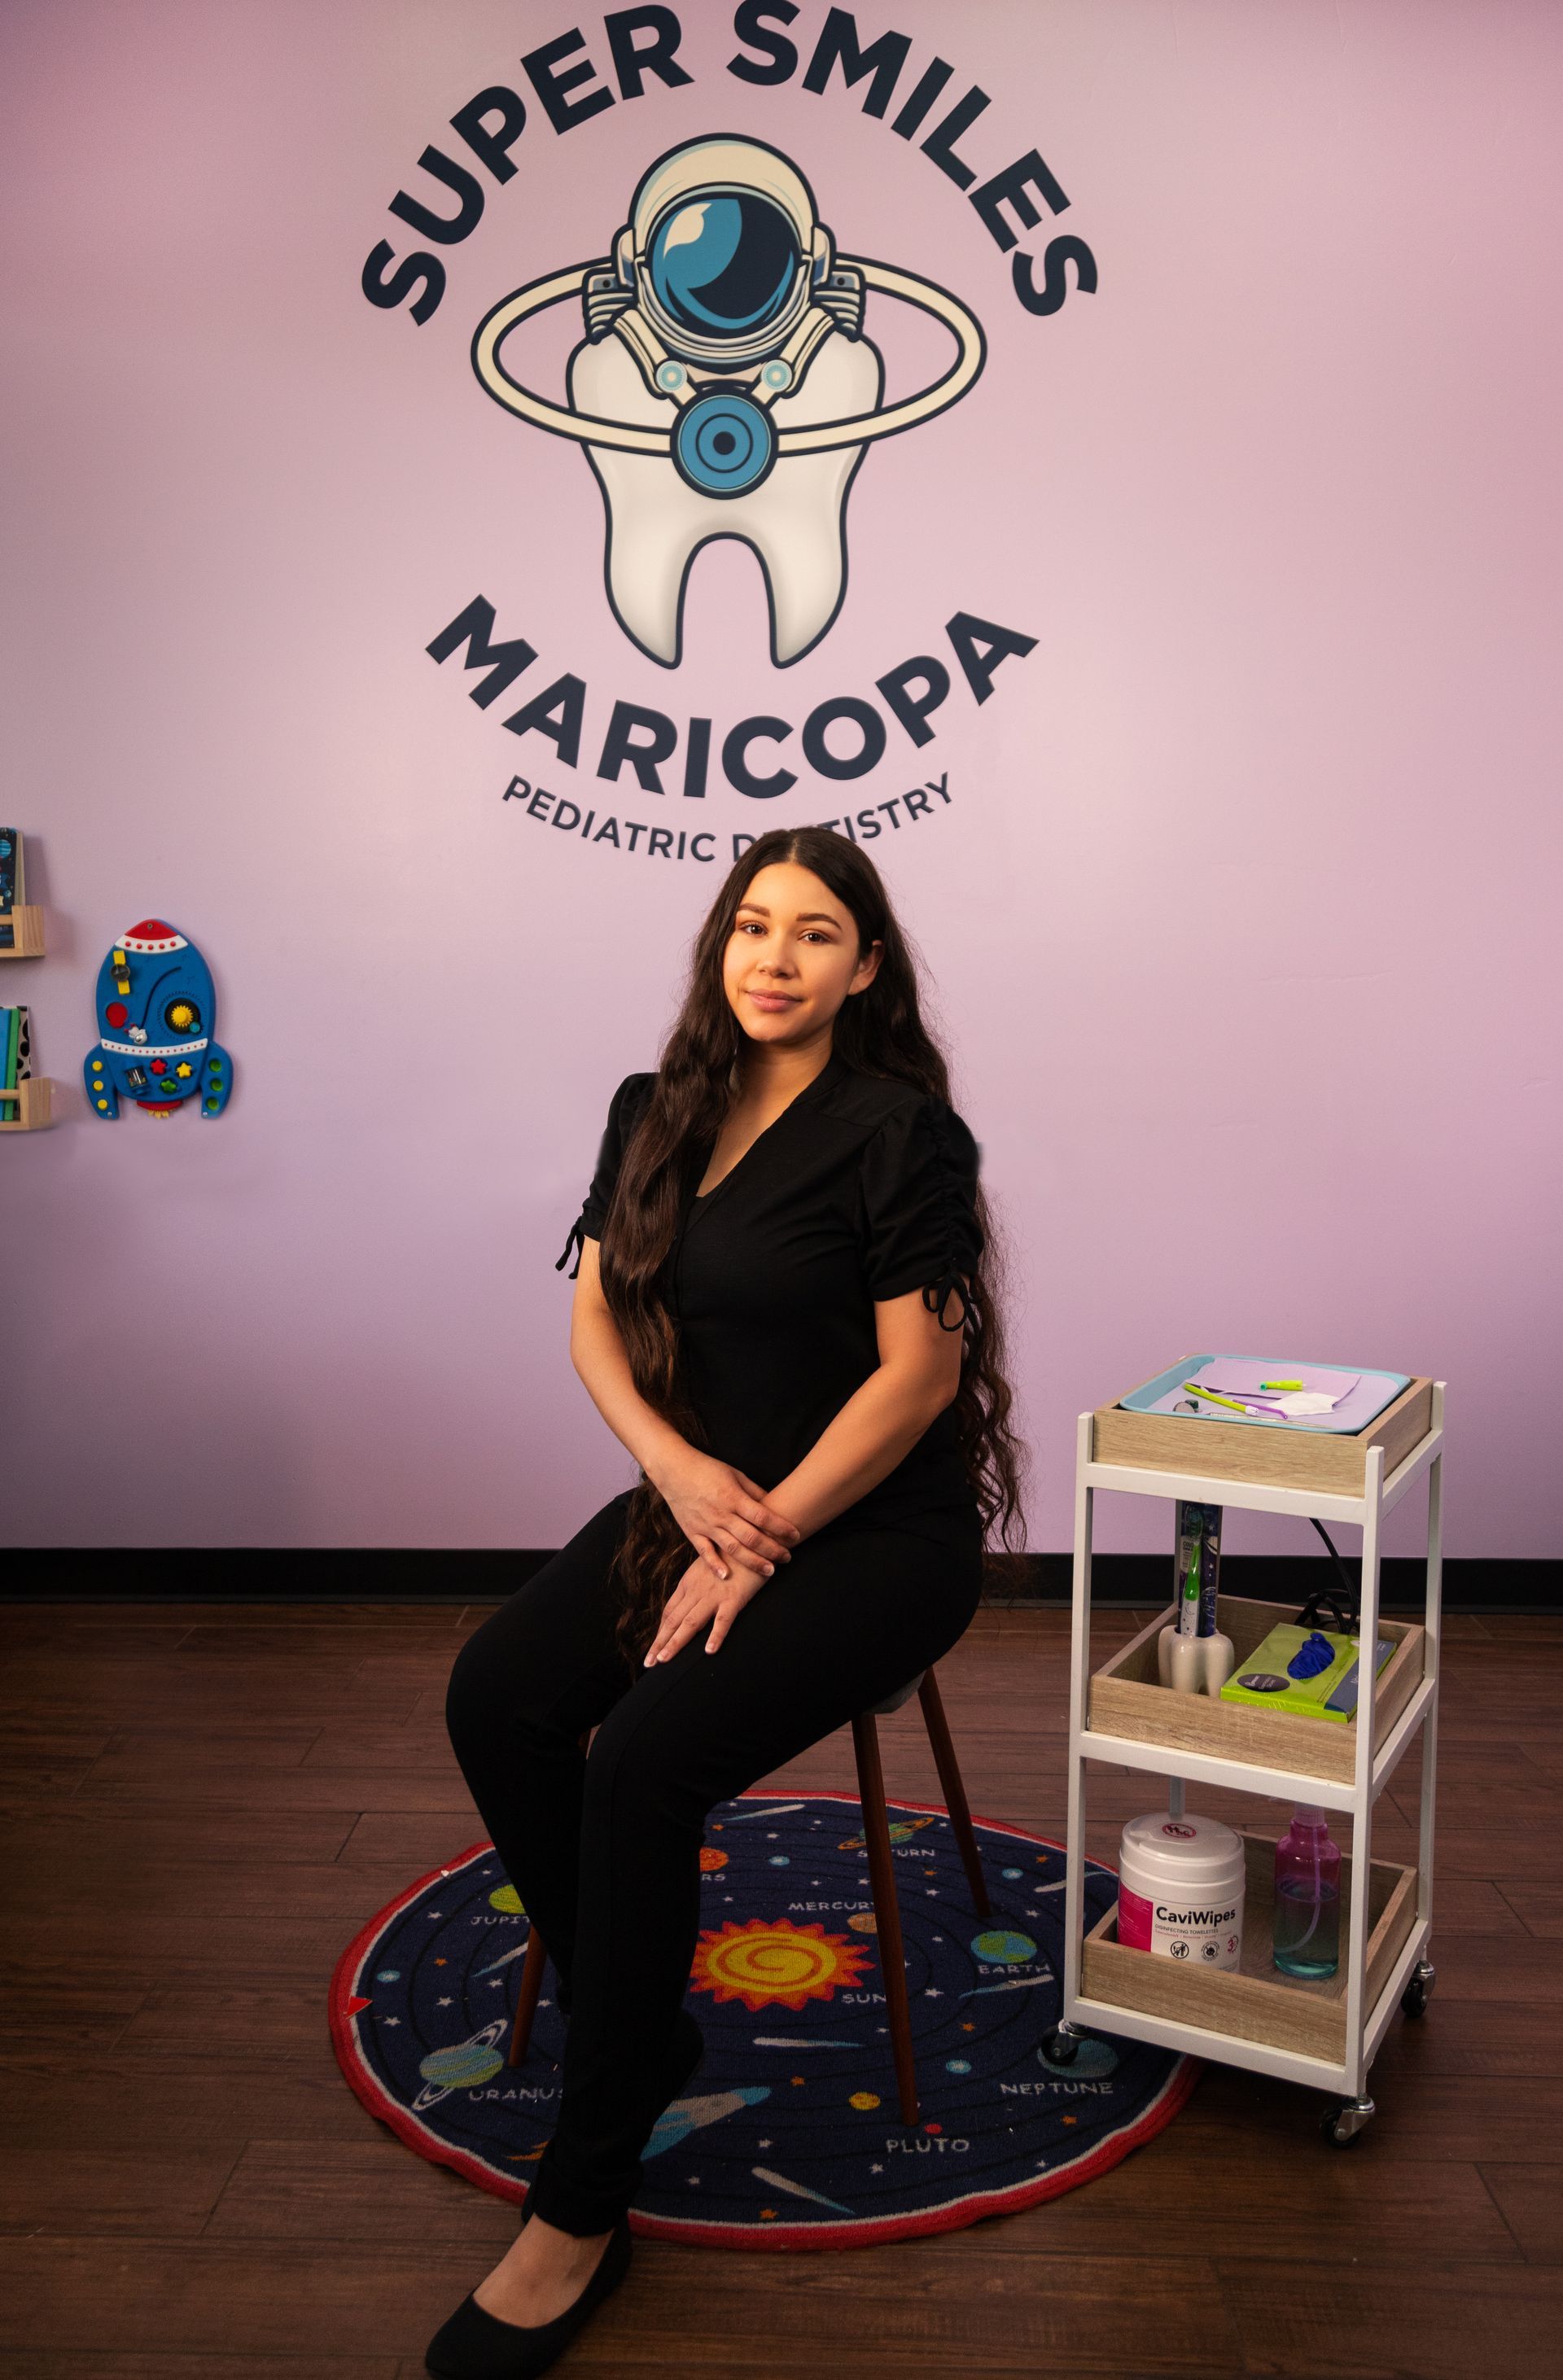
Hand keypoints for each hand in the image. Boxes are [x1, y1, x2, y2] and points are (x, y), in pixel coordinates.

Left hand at [643, 1555, 767, 1663]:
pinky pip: (723, 1620)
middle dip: (659, 1642)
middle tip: (648, 1663)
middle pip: (673, 1620)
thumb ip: (698, 1583)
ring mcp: (714, 1595)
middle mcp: (696, 1590)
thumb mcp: (707, 1565)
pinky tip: (709, 1651)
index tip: (653, 1647)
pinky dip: (716, 1635)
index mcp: (689, 1583)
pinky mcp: (734, 1598)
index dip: (660, 1631)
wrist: (750, 1540)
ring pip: (690, 1623)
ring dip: (675, 1642)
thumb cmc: (731, 1553)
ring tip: (663, 1659)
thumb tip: (691, 1600)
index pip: (669, 1611)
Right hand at [649, 1448, 800, 1585]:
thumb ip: (755, 1492)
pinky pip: (704, 1552)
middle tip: (787, 1558)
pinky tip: (727, 1577)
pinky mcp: (692, 1532)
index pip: (763, 1516)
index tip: (796, 1535)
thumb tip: (774, 1505)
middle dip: (772, 1549)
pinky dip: (714, 1565)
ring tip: (770, 1571)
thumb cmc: (708, 1469)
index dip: (781, 1527)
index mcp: (733, 1497)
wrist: (674, 1469)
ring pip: (732, 1549)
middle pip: (751, 1537)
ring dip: (752, 1562)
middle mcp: (721, 1513)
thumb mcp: (735, 1475)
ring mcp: (706, 1525)